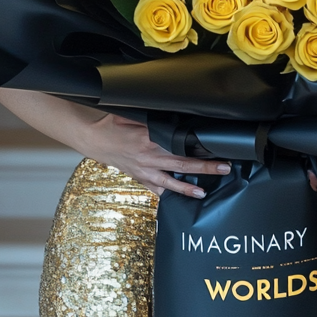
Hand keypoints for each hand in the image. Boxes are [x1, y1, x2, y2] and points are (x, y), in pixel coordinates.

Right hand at [79, 114, 230, 197]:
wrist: (93, 139)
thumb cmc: (113, 124)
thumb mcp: (133, 116)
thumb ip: (154, 119)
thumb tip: (175, 115)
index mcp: (149, 139)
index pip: (179, 144)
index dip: (197, 147)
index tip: (215, 147)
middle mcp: (148, 157)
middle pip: (181, 164)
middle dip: (204, 167)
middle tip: (223, 168)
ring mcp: (144, 170)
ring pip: (170, 182)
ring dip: (188, 188)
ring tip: (202, 193)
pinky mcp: (139, 177)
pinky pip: (155, 189)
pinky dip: (167, 195)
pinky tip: (178, 201)